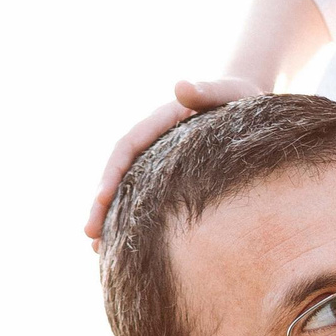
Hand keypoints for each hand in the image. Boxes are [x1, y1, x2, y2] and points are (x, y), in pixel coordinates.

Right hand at [82, 76, 267, 240]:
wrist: (245, 103)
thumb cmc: (240, 99)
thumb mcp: (229, 92)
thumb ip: (206, 90)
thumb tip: (180, 86)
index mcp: (160, 121)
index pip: (128, 147)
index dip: (113, 173)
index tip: (101, 199)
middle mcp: (151, 141)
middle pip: (119, 172)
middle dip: (101, 204)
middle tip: (89, 235)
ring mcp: (156, 159)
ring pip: (126, 189)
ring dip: (110, 217)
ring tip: (97, 249)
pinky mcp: (165, 176)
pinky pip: (143, 198)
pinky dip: (131, 219)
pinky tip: (122, 247)